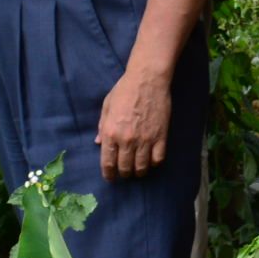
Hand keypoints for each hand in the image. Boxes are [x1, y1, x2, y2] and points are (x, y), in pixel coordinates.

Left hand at [98, 64, 172, 179]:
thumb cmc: (124, 90)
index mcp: (110, 133)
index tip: (110, 178)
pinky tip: (151, 161)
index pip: (108, 163)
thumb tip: (98, 143)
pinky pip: (157, 159)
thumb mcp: (107, 106)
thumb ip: (102, 126)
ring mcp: (145, 140)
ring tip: (138, 170)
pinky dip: (154, 164)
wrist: (148, 79)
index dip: (109, 174)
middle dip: (124, 174)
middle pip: (125, 168)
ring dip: (139, 172)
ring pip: (142, 167)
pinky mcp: (160, 137)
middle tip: (125, 173)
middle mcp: (126, 140)